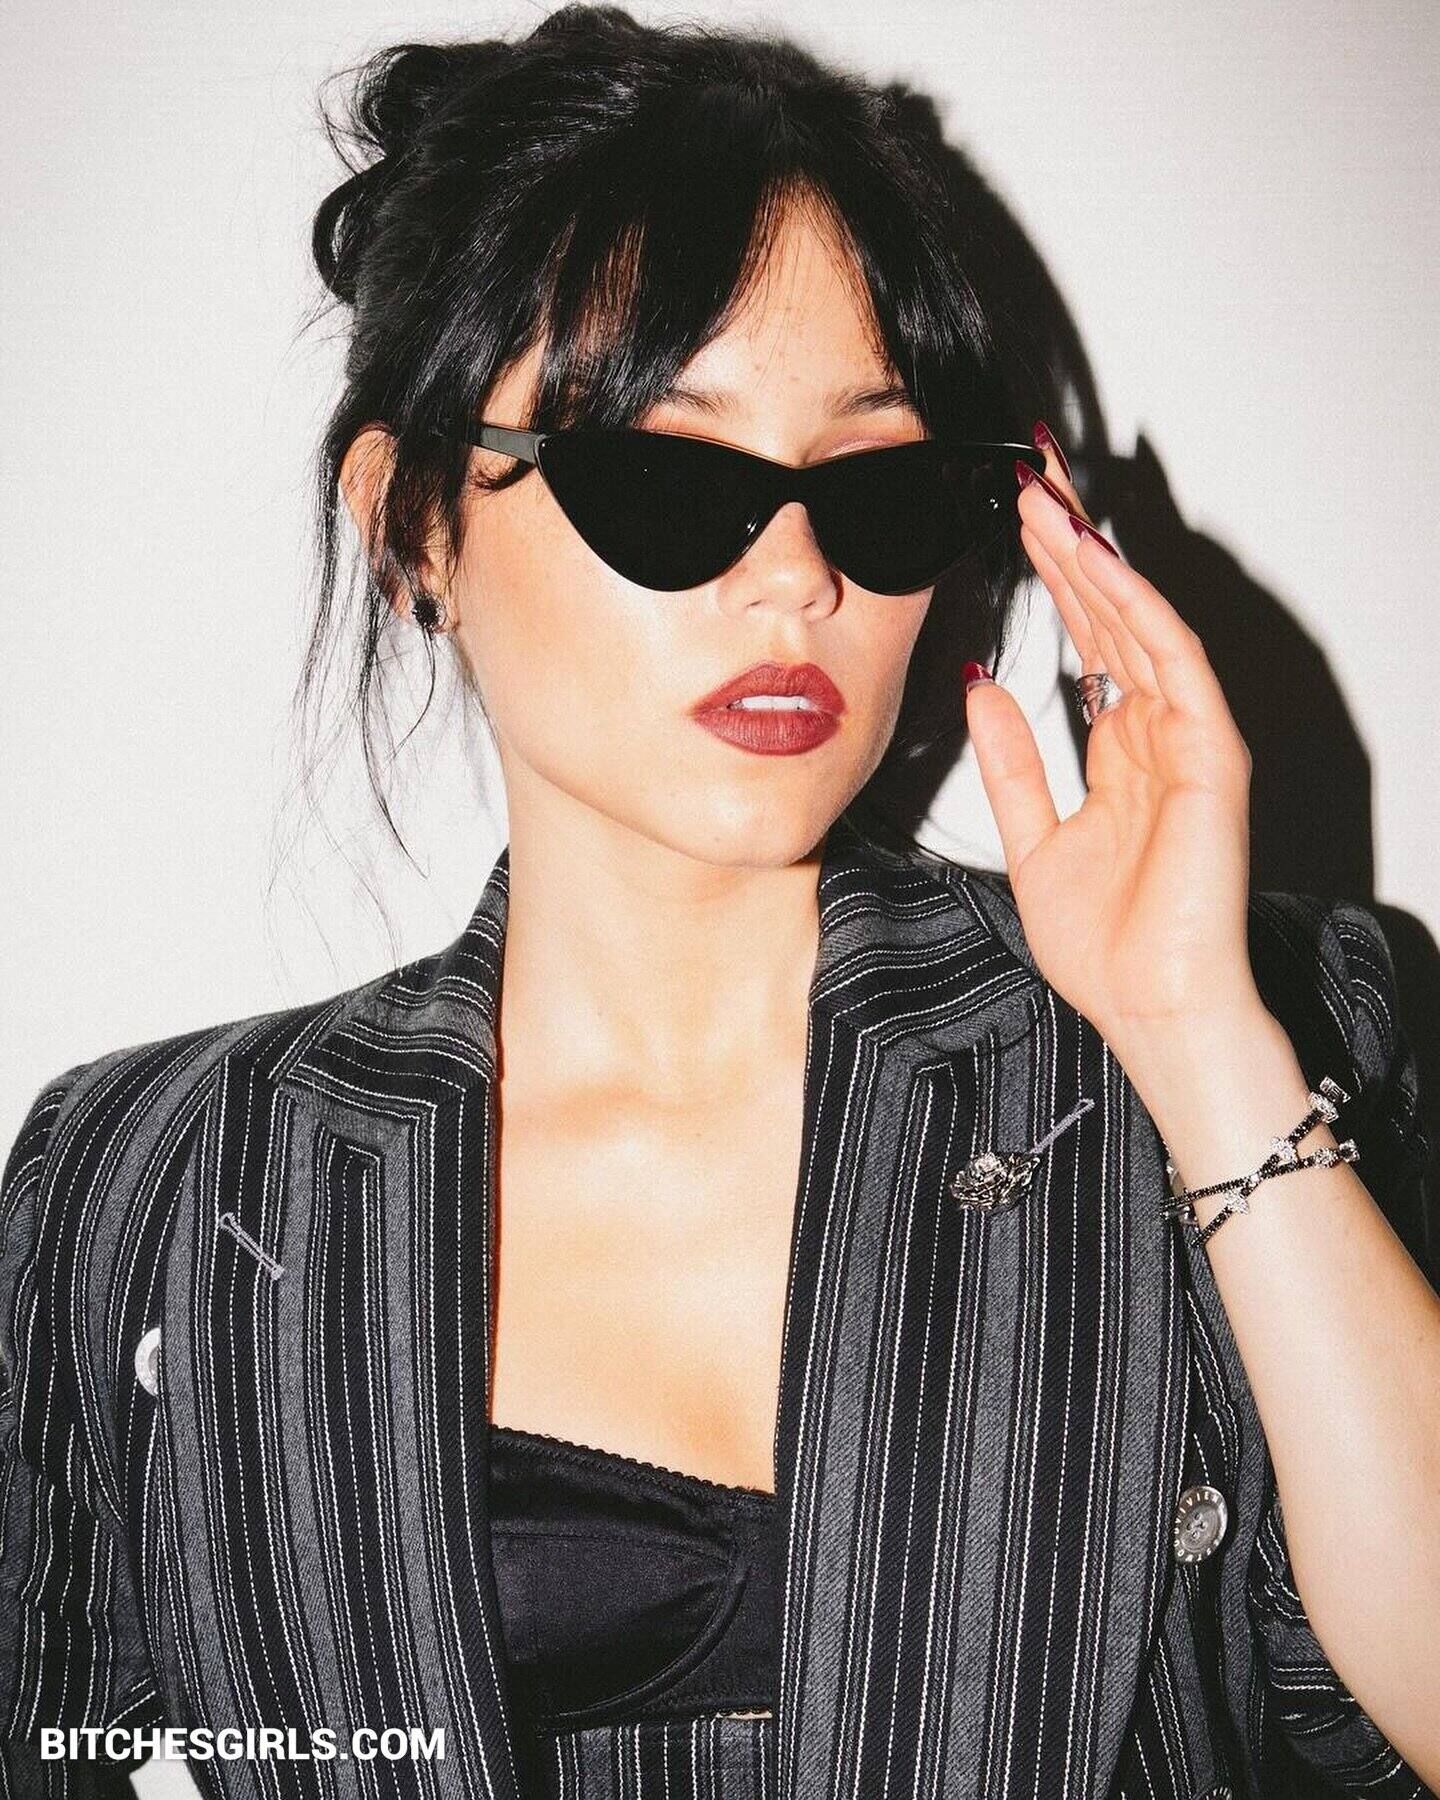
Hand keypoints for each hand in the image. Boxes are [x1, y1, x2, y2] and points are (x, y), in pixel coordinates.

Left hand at [964, 425, 1263, 1044]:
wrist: (1150, 1011)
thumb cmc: (1106, 948)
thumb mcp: (1031, 841)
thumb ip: (1011, 763)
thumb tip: (982, 687)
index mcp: (1120, 751)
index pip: (1087, 640)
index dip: (1052, 578)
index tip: (1012, 520)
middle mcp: (1158, 733)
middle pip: (1114, 617)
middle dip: (1071, 545)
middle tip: (1029, 476)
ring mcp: (1190, 741)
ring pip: (1141, 627)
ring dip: (1095, 562)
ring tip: (1047, 501)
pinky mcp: (1213, 758)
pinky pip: (1175, 669)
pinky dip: (1139, 614)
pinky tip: (1098, 567)